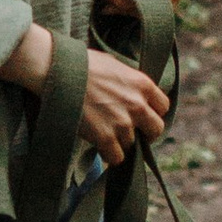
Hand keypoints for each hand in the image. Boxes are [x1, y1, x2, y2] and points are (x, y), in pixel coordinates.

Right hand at [80, 50, 170, 167]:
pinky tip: (100, 147)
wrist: (58, 71)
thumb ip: (128, 82)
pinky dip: (109, 155)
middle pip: (156, 129)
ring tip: (103, 132)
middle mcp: (137, 104)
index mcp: (142, 84)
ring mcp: (122, 122)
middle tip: (131, 132)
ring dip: (119, 142)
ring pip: (131, 144)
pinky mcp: (105, 137)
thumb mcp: (114, 65)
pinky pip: (117, 157)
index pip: (163, 106)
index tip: (142, 115)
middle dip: (145, 133)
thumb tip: (131, 90)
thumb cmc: (81, 64)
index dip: (152, 112)